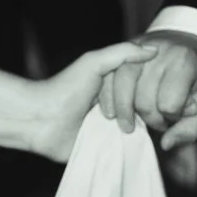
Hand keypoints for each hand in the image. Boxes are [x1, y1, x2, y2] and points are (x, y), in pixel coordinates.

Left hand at [28, 42, 157, 161]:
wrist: (42, 120)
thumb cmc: (66, 88)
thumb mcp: (94, 63)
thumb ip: (122, 53)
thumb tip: (154, 50)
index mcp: (114, 84)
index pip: (142, 86)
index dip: (144, 87)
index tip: (141, 89)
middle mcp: (116, 104)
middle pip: (141, 107)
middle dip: (141, 110)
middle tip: (131, 114)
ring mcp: (111, 127)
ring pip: (137, 127)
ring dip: (138, 128)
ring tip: (136, 129)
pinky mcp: (106, 146)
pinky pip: (125, 147)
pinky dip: (131, 146)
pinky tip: (136, 144)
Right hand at [96, 29, 196, 151]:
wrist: (189, 41)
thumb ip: (191, 127)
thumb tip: (165, 144)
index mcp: (184, 62)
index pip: (169, 103)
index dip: (174, 116)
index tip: (181, 114)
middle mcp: (158, 52)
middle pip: (143, 98)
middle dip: (151, 118)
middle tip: (160, 121)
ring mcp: (137, 48)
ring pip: (121, 85)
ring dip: (124, 111)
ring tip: (129, 125)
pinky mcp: (122, 50)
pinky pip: (107, 75)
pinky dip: (107, 97)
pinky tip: (113, 112)